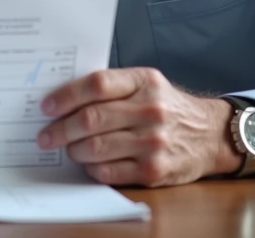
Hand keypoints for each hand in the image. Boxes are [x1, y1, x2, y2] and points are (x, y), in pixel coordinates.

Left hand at [36, 67, 240, 186]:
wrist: (209, 135)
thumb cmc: (167, 106)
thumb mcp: (146, 84)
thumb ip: (112, 86)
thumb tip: (63, 95)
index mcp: (144, 82)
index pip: (97, 84)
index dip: (66, 96)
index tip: (46, 106)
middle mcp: (150, 111)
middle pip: (91, 119)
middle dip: (60, 129)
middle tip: (44, 136)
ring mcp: (153, 142)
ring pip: (96, 147)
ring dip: (73, 149)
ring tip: (66, 148)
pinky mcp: (153, 170)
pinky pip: (109, 172)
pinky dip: (91, 168)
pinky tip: (87, 162)